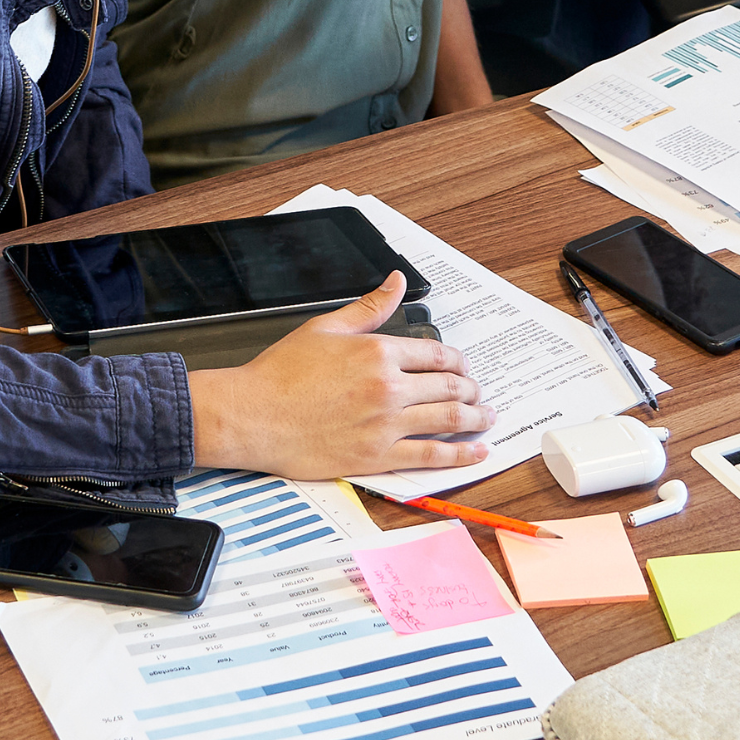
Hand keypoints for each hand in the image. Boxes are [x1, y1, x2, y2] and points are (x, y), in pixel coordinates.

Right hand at [185, 273, 491, 477]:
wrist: (254, 415)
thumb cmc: (281, 374)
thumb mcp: (326, 327)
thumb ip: (369, 307)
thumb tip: (395, 282)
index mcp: (378, 352)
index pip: (436, 355)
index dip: (458, 362)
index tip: (463, 368)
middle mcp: (387, 387)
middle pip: (449, 386)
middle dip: (471, 389)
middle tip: (478, 394)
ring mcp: (385, 424)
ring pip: (448, 419)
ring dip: (475, 419)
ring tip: (486, 418)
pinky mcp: (377, 456)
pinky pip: (431, 457)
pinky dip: (460, 455)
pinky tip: (476, 452)